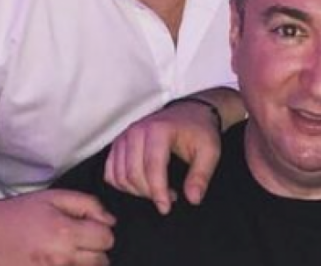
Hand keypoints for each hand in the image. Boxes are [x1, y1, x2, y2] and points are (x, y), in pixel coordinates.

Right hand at [0, 189, 114, 265]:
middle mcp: (61, 259)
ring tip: (67, 250)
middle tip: (79, 239)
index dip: (101, 229)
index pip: (107, 239)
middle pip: (101, 261)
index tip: (89, 225)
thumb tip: (110, 221)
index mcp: (66, 233)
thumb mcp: (55, 197)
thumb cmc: (19, 213)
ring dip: (83, 262)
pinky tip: (58, 261)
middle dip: (96, 249)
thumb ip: (88, 205)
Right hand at [104, 100, 221, 213]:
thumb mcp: (210, 151)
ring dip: (136, 191)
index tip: (166, 207)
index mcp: (159, 129)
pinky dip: (122, 185)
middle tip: (169, 197)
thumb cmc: (199, 130)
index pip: (152, 167)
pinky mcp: (118, 144)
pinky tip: (141, 186)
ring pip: (119, 176)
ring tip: (157, 190)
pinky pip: (110, 172)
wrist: (190, 113)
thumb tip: (193, 198)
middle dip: (149, 193)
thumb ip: (201, 175)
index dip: (158, 192)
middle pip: (133, 174)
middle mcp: (137, 130)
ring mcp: (125, 136)